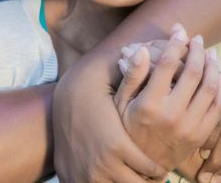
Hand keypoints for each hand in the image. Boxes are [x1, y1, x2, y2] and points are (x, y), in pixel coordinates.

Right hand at [51, 56, 166, 181]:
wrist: (57, 111)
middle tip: (154, 175)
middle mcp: (104, 165)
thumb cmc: (94, 99)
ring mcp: (89, 178)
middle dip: (148, 182)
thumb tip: (150, 51)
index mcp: (118, 145)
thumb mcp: (115, 95)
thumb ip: (139, 83)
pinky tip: (119, 177)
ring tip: (139, 178)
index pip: (152, 169)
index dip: (159, 169)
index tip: (163, 165)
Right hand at [114, 25, 220, 171]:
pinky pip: (217, 106)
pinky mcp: (201, 135)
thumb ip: (132, 77)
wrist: (145, 166)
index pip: (167, 65)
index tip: (179, 30)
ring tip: (210, 52)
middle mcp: (171, 115)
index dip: (175, 43)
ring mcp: (189, 127)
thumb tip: (141, 49)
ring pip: (209, 87)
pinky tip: (219, 74)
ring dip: (212, 65)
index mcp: (149, 105)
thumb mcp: (121, 105)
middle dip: (197, 50)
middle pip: (192, 72)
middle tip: (197, 38)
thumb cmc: (129, 129)